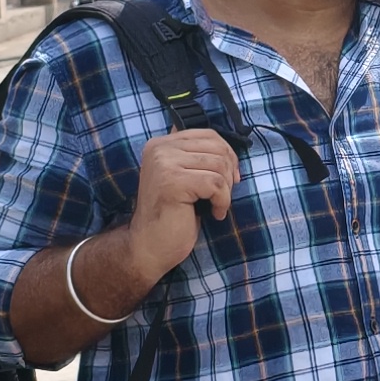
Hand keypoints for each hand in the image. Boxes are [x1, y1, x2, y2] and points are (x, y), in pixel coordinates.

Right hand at [119, 128, 240, 289]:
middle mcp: (159, 149)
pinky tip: (214, 214)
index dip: (228, 155)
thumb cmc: (173, 215)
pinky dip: (222, 201)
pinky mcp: (172, 182)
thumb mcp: (184, 178)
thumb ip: (196, 158)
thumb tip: (227, 148)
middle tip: (223, 196)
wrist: (149, 246)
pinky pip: (215, 184)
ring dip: (226, 190)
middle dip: (229, 173)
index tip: (230, 178)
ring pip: (219, 166)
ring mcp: (164, 164)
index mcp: (161, 144)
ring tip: (216, 206)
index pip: (208, 134)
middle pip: (217, 149)